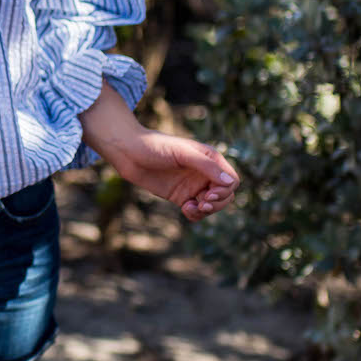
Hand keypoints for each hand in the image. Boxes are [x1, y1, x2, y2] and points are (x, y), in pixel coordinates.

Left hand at [116, 130, 239, 222]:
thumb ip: (206, 167)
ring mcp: (193, 186)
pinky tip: (184, 208)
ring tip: (190, 207)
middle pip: (225, 196)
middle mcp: (204, 173)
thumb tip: (229, 183)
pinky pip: (196, 211)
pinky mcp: (181, 196)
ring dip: (206, 211)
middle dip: (217, 204)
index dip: (225, 190)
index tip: (208, 194)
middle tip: (201, 204)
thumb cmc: (156, 146)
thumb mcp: (183, 153)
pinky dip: (195, 214)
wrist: (129, 153)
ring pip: (212, 206)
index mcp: (210, 159)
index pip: (231, 180)